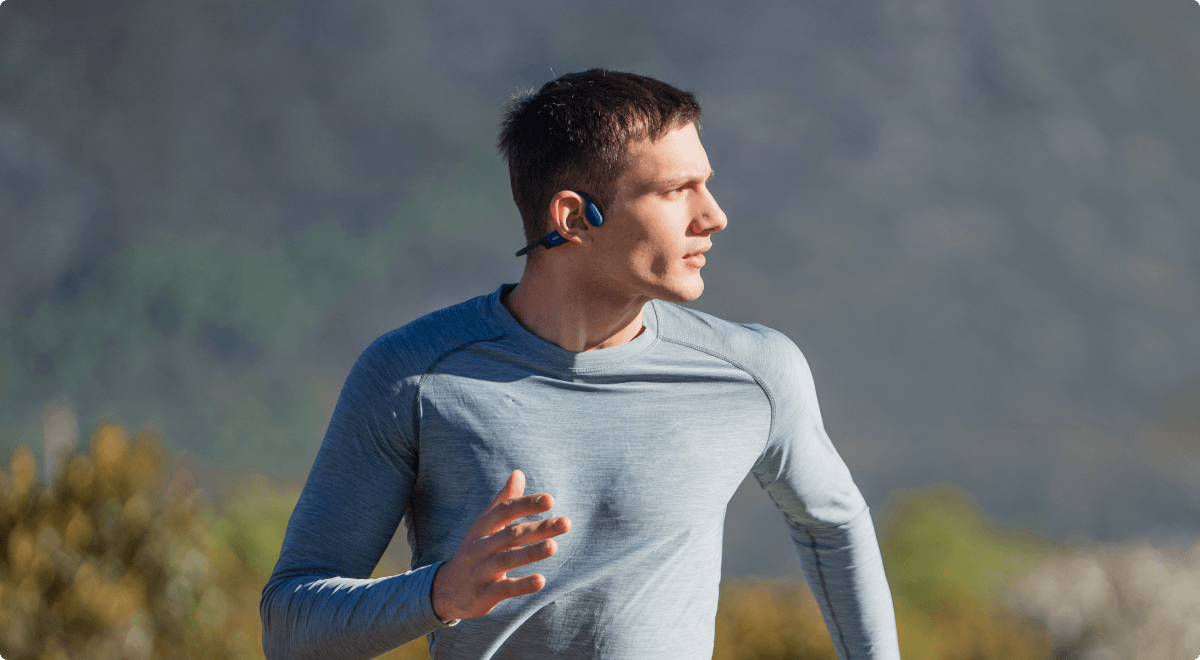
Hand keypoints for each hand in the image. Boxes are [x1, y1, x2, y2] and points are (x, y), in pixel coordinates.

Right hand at [431, 470, 571, 620]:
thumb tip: (518, 473)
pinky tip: (541, 581)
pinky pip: (504, 588)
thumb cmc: (475, 552)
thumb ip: (503, 501)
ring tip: (554, 546)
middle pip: (511, 534)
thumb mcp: (485, 526)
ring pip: (506, 559)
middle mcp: (479, 546)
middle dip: (539, 528)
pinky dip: (522, 584)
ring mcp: (481, 570)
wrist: (447, 591)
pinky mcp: (484, 594)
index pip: (504, 511)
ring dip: (531, 552)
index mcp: (482, 527)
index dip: (526, 504)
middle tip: (566, 523)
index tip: (550, 500)